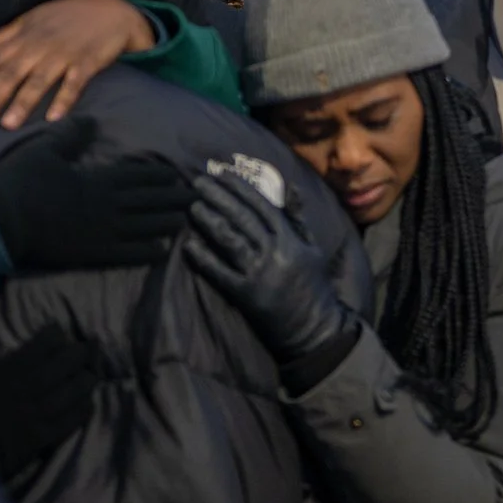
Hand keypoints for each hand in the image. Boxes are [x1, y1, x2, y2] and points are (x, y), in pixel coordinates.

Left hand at [0, 0, 154, 128]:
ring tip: (9, 124)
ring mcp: (65, 53)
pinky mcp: (88, 62)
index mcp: (25, 35)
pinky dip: (64, 99)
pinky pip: (74, 83)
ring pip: (40, 79)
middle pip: (13, 72)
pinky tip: (53, 117)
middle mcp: (41, 45)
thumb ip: (0, 36)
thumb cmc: (66, 16)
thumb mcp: (30, 20)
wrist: (112, 10)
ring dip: (23, 102)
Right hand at [0, 117, 193, 271]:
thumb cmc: (21, 184)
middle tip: (197, 198)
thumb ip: (72, 135)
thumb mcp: (45, 150)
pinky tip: (161, 252)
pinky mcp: (93, 255)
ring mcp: (103, 233)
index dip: (160, 176)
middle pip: (149, 201)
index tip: (178, 175)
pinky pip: (128, 254)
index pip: (138, 176)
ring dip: (167, 223)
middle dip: (174, 199)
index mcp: (99, 179)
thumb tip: (93, 120)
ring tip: (185, 221)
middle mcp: (108, 206)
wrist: (2, 224)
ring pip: (145, 227)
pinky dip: (147, 252)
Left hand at [181, 169, 356, 364]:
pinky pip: (220, 273)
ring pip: (230, 241)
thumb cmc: (313, 285)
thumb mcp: (313, 247)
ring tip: (193, 207)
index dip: (240, 188)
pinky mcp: (245, 295)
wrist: (314, 328)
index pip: (262, 206)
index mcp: (290, 239)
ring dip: (210, 222)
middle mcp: (274, 252)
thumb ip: (298, 217)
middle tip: (198, 183)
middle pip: (242, 218)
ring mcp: (259, 273)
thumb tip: (290, 186)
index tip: (222, 174)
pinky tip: (188, 245)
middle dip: (220, 197)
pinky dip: (204, 258)